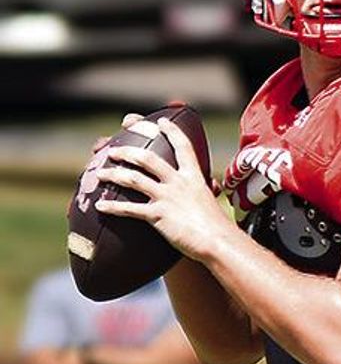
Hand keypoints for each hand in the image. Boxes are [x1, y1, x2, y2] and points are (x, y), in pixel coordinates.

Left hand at [95, 117, 223, 262]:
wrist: (218, 242)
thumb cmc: (218, 227)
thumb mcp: (212, 201)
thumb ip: (206, 190)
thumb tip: (212, 187)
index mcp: (193, 177)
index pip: (183, 147)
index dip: (172, 131)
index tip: (162, 121)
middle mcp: (178, 183)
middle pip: (147, 158)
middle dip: (126, 152)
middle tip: (113, 151)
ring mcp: (167, 198)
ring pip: (133, 179)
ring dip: (113, 174)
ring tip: (99, 174)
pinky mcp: (158, 215)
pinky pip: (129, 209)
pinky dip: (112, 207)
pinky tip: (100, 206)